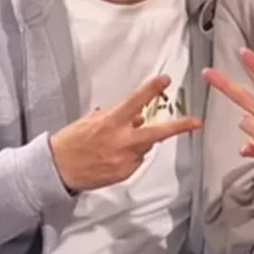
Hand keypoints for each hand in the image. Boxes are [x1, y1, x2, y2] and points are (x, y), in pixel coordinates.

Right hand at [49, 75, 201, 191]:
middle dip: (179, 127)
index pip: (136, 102)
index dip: (152, 90)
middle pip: (157, 133)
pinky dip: (130, 155)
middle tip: (196, 122)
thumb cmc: (71, 142)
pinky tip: (112, 156)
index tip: (165, 80)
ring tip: (115, 144)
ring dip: (139, 141)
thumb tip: (135, 115)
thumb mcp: (91, 121)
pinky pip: (136, 160)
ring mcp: (124, 160)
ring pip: (145, 146)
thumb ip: (116, 116)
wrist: (57, 170)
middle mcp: (121, 142)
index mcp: (111, 123)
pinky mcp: (124, 173)